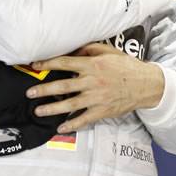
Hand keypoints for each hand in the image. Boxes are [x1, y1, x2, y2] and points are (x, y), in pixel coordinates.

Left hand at [26, 43, 164, 133]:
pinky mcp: (102, 111)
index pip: (65, 63)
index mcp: (93, 64)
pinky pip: (83, 119)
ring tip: (38, 110)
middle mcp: (92, 81)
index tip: (35, 65)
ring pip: (69, 103)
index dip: (48, 63)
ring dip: (52, 108)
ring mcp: (96, 97)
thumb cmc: (127, 66)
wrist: (145, 84)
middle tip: (29, 92)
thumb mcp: (110, 52)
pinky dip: (71, 124)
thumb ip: (91, 49)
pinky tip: (60, 127)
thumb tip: (73, 48)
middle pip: (63, 85)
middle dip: (44, 89)